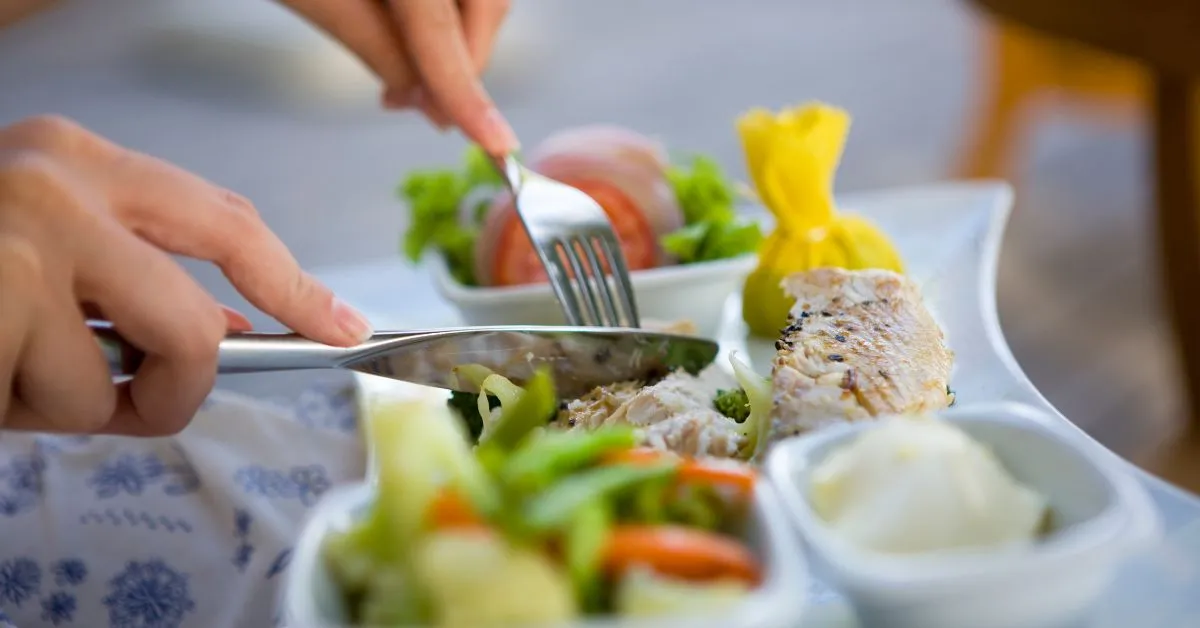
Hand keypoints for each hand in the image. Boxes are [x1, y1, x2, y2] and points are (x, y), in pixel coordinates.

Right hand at [0, 116, 373, 435]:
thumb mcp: (48, 245)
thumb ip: (134, 275)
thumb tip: (224, 334)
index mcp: (84, 162)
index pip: (229, 226)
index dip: (295, 288)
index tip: (344, 328)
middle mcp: (61, 189)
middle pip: (195, 329)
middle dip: (179, 390)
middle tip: (145, 405)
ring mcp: (23, 246)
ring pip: (114, 390)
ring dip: (70, 405)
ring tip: (10, 368)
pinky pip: (48, 409)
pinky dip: (16, 411)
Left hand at [282, 0, 518, 154]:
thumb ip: (377, 50)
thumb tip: (422, 102)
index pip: (443, 34)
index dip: (468, 96)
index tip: (499, 148)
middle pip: (485, 8)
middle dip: (461, 64)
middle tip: (420, 108)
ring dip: (458, 37)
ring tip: (406, 69)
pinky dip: (450, 7)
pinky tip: (414, 26)